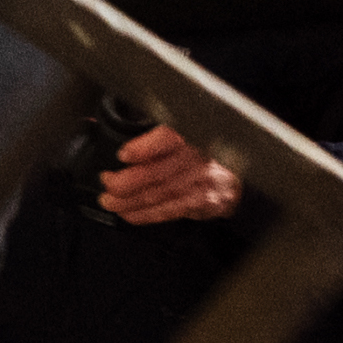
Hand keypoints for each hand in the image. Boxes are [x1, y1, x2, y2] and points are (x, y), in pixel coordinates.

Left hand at [97, 122, 242, 224]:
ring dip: (128, 201)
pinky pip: (167, 211)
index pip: (168, 139)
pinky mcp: (200, 202)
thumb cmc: (203, 149)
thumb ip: (151, 132)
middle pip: (157, 172)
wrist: (238, 175)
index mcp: (191, 133)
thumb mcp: (184, 131)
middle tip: (106, 181)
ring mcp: (199, 182)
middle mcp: (197, 158)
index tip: (123, 154)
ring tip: (109, 201)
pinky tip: (127, 213)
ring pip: (158, 194)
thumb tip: (104, 128)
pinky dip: (144, 214)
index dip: (144, 148)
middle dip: (125, 181)